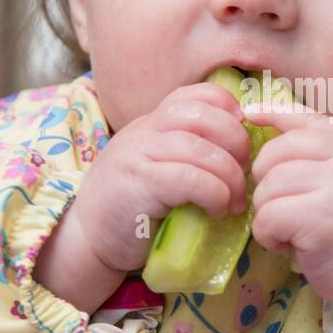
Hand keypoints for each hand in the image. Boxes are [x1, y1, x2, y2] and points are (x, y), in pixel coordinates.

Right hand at [71, 83, 251, 275]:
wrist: (87, 238)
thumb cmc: (133, 207)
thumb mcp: (159, 167)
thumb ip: (188, 153)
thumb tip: (244, 154)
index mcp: (153, 122)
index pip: (198, 94)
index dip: (229, 109)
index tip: (242, 140)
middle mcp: (145, 130)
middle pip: (205, 115)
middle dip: (237, 142)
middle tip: (246, 174)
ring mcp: (139, 154)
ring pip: (201, 149)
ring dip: (230, 177)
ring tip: (235, 202)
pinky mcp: (139, 184)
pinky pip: (190, 179)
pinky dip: (214, 194)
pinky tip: (217, 210)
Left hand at [243, 100, 332, 308]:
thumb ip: (329, 157)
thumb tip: (276, 130)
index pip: (307, 118)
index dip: (274, 113)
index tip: (249, 116)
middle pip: (278, 151)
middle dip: (266, 180)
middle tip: (282, 208)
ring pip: (268, 186)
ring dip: (268, 213)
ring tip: (291, 233)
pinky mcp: (319, 219)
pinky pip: (267, 216)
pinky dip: (268, 236)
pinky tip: (288, 247)